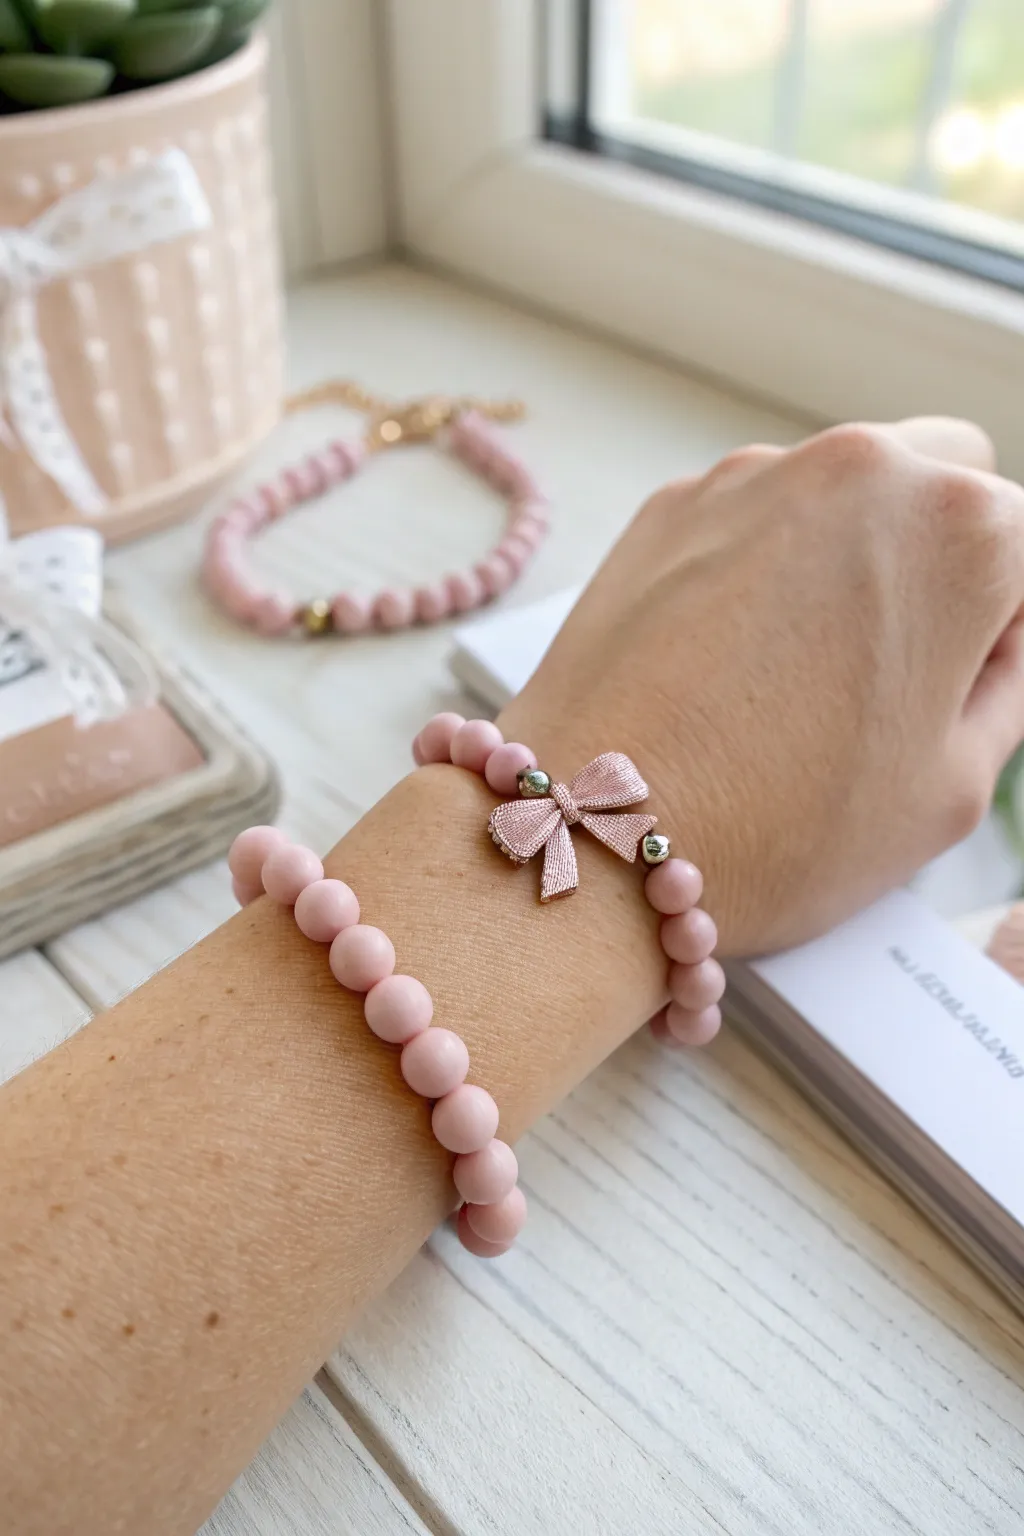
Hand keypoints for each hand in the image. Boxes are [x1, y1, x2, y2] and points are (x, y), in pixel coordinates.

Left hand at [500, 418, 1023, 954]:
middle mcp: (856, 471)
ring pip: (844, 488)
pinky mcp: (668, 507)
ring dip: (853, 553)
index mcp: (960, 529)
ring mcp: (749, 479)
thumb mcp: (957, 784)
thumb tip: (1002, 639)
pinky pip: (752, 514)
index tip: (970, 682)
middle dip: (948, 553)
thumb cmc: (780, 828)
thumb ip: (1008, 683)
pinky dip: (764, 564)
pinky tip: (734, 661)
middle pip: (947, 475)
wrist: (596, 837)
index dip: (1009, 628)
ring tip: (806, 673)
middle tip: (908, 658)